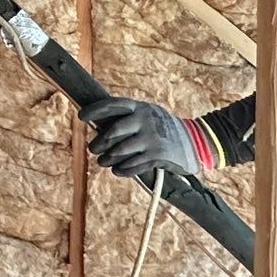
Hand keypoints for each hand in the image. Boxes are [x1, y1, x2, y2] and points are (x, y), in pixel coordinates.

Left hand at [84, 99, 212, 181]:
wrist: (195, 142)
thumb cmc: (164, 128)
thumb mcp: (149, 115)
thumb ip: (128, 118)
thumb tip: (98, 126)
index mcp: (141, 107)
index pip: (113, 105)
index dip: (95, 110)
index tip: (81, 117)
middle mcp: (145, 120)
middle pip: (112, 131)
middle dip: (99, 142)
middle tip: (93, 149)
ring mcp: (151, 138)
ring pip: (119, 151)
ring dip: (107, 159)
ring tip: (103, 162)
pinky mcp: (157, 156)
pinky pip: (132, 165)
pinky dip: (122, 169)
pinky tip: (118, 170)